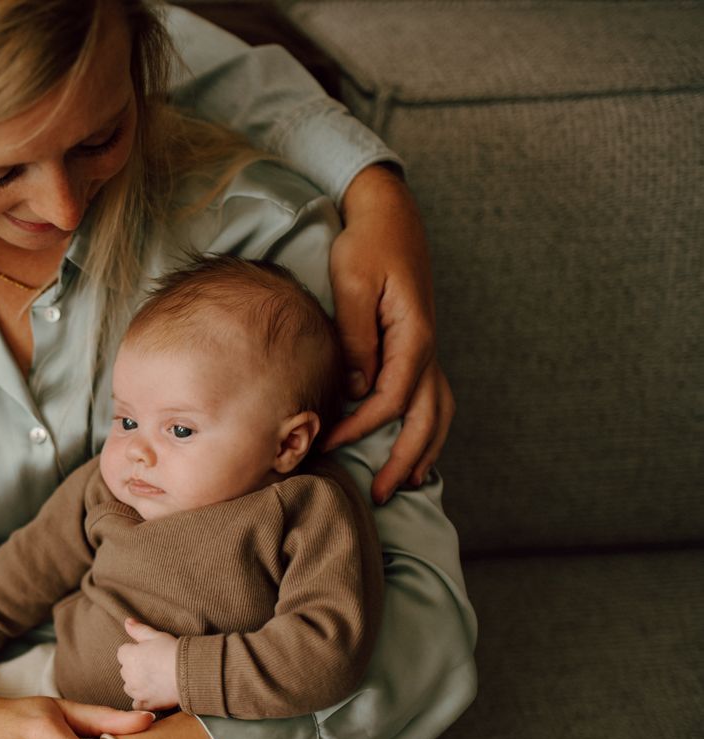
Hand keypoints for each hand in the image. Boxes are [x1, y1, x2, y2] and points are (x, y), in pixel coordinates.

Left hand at [117, 618, 180, 711]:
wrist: (190, 673)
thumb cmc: (173, 651)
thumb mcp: (156, 636)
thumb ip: (139, 630)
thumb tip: (127, 621)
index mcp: (129, 656)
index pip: (123, 652)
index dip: (135, 652)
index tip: (148, 653)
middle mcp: (129, 674)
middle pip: (125, 670)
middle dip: (135, 668)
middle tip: (154, 666)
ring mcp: (137, 691)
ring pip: (129, 687)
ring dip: (137, 684)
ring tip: (155, 680)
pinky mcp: (146, 703)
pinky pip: (137, 704)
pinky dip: (142, 701)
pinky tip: (152, 695)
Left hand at [323, 164, 454, 502]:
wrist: (388, 215)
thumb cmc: (365, 245)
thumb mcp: (353, 285)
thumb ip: (355, 337)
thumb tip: (356, 387)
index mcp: (414, 336)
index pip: (391, 399)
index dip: (361, 428)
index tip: (329, 444)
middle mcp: (427, 347)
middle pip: (425, 418)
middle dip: (403, 459)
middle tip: (380, 495)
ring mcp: (427, 348)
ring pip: (438, 411)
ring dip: (424, 450)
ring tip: (408, 484)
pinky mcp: (418, 346)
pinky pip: (431, 396)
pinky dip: (426, 426)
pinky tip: (415, 447)